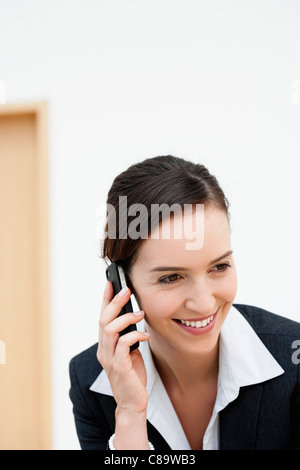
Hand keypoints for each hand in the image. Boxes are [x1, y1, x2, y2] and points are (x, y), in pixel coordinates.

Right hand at [97, 281, 149, 414]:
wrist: (132, 403)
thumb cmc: (132, 376)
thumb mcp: (130, 352)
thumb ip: (127, 337)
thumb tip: (134, 319)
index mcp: (105, 345)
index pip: (102, 317)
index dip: (105, 299)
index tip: (110, 282)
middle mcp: (103, 350)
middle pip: (104, 320)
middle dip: (115, 302)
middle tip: (127, 289)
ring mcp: (109, 359)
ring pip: (110, 329)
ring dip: (126, 318)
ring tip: (140, 314)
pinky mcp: (119, 367)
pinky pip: (124, 344)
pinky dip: (135, 335)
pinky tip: (145, 334)